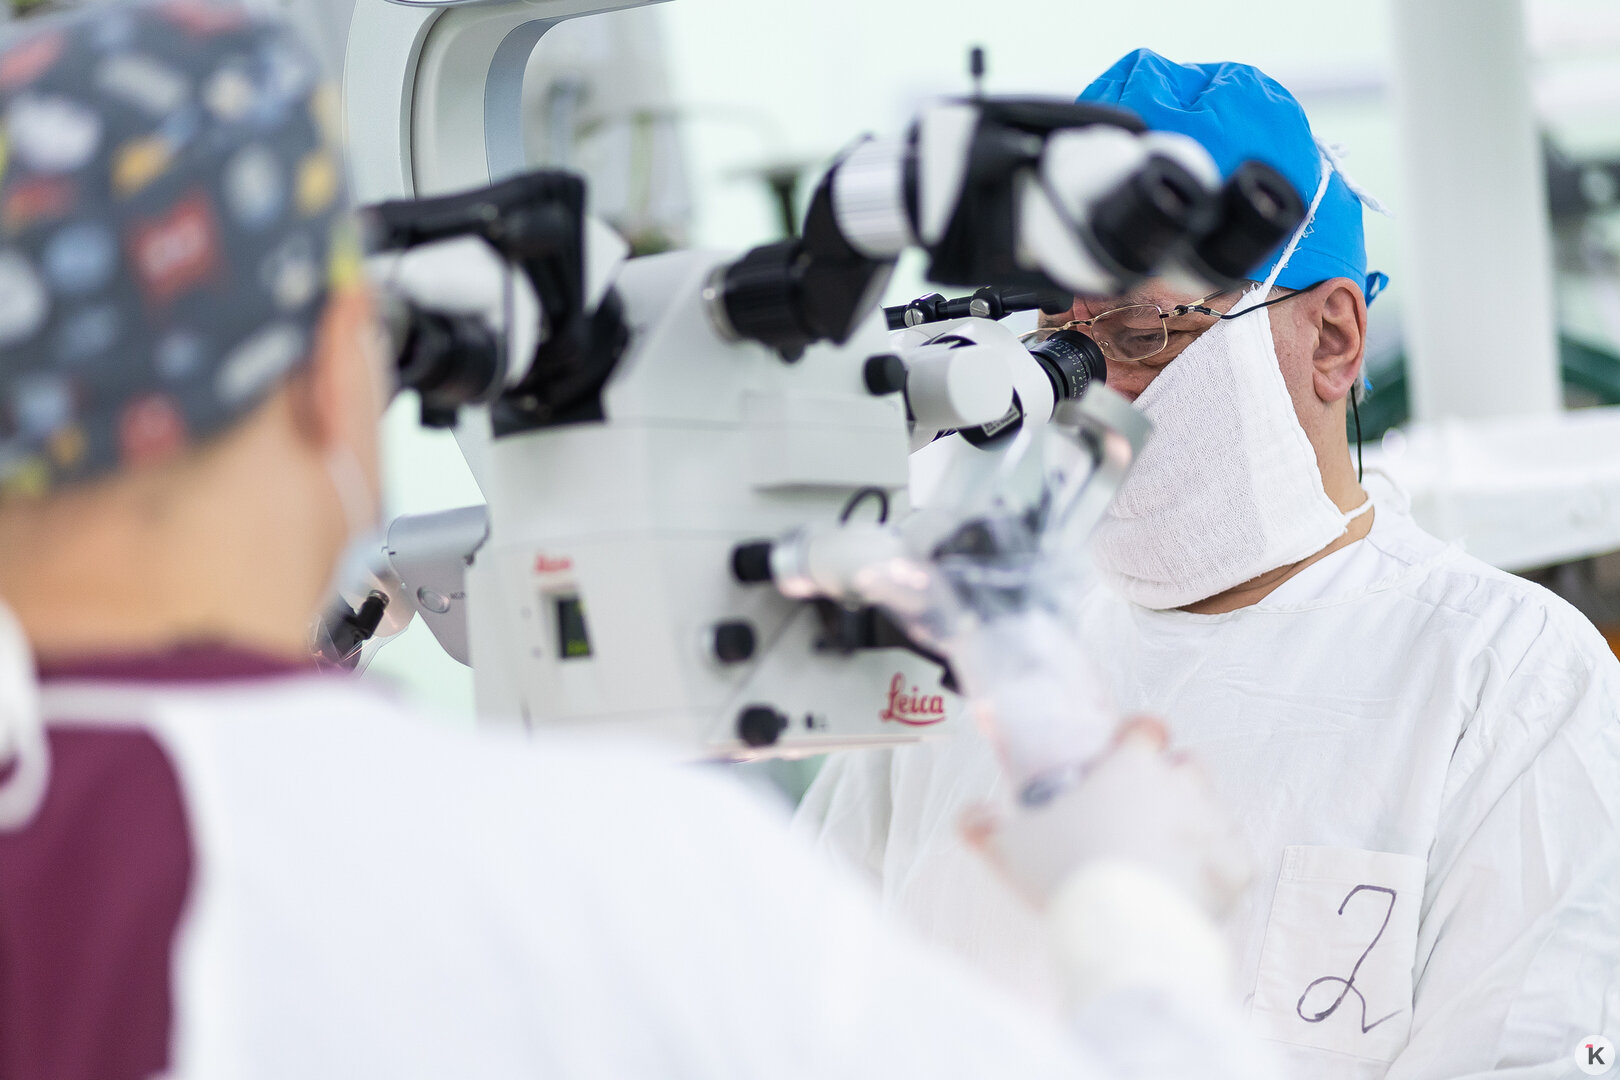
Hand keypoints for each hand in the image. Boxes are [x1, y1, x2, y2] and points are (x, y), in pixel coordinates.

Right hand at [965, 718, 1251, 919]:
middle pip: (1186, 763)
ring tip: (1161, 852)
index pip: (1145, 727)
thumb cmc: (1071, 876)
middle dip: (1169, 778)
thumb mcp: (1010, 847)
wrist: (1125, 931)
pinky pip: (1233, 856)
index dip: (1133, 736)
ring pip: (1213, 806)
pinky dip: (1215, 868)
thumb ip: (983, 824)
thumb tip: (970, 817)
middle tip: (1136, 811)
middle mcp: (1181, 786)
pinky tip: (1187, 882)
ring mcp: (1214, 826)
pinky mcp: (1237, 868)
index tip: (1120, 753)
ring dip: (1194, 820)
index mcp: (1132, 767)